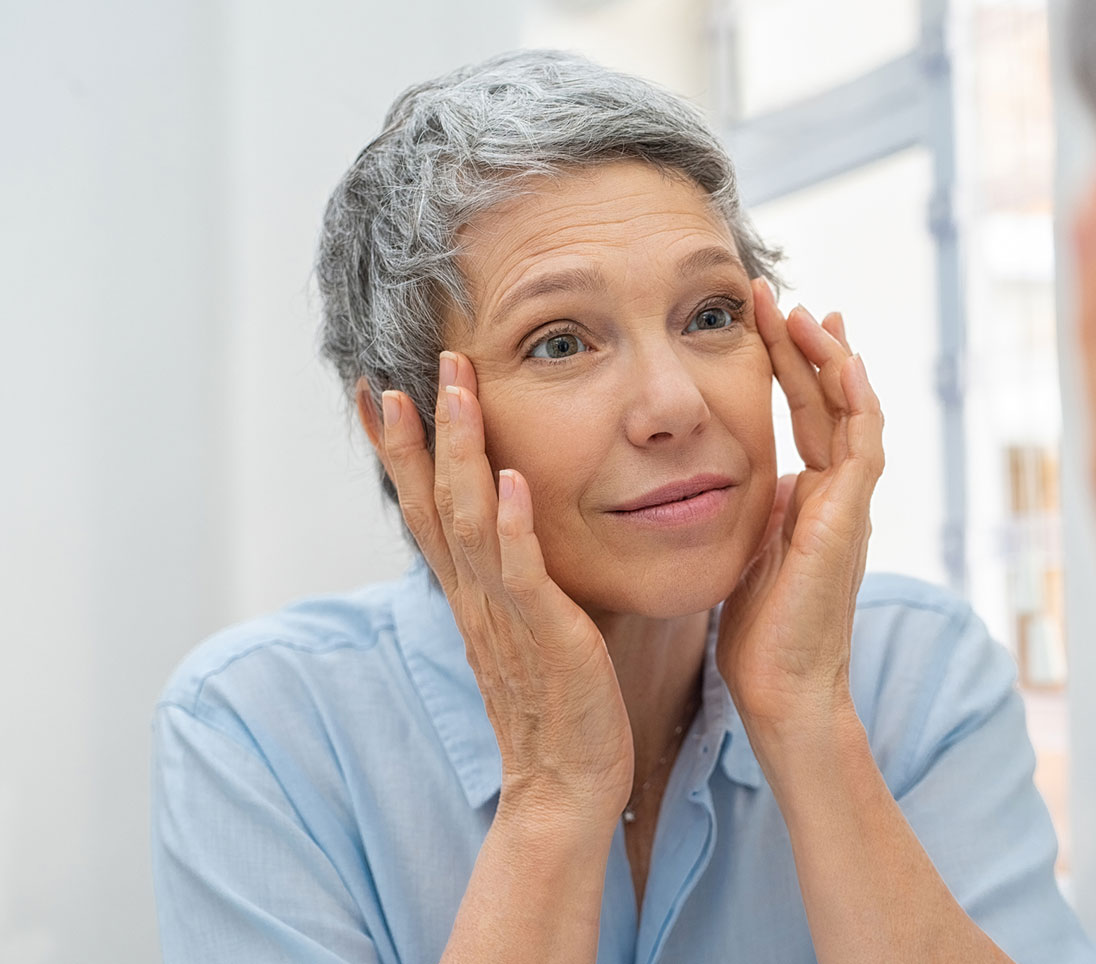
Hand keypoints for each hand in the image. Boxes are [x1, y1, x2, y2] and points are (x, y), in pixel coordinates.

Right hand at [378, 352, 633, 826]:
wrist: (567, 783)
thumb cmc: (556, 703)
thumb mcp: (523, 628)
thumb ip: (511, 577)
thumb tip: (512, 526)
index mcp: (469, 593)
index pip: (423, 509)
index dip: (400, 451)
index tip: (380, 392)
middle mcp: (474, 597)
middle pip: (431, 502)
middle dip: (419, 433)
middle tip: (404, 370)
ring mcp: (504, 615)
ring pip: (468, 521)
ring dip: (460, 453)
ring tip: (456, 391)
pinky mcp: (545, 636)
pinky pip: (522, 574)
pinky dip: (511, 526)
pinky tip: (509, 480)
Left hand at [717, 280, 885, 743]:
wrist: (781, 689)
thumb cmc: (759, 634)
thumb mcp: (749, 552)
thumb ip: (755, 510)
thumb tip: (744, 478)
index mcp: (811, 499)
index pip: (806, 414)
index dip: (788, 365)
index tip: (765, 319)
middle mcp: (836, 495)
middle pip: (828, 401)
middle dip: (804, 346)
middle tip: (777, 295)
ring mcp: (848, 506)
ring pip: (852, 414)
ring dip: (829, 360)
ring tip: (805, 312)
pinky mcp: (849, 522)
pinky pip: (862, 449)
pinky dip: (857, 403)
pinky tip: (843, 362)